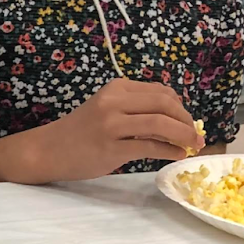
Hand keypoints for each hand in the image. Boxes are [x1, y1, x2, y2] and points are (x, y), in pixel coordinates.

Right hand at [17, 79, 203, 182]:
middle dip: (187, 120)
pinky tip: (176, 155)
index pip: (161, 92)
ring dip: (184, 135)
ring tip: (193, 146)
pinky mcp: (112, 147)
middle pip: (165, 104)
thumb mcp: (106, 109)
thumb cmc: (79, 132)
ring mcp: (112, 124)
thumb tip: (176, 119)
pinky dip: (170, 151)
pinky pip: (151, 146)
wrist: (48, 149)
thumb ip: (135, 109)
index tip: (188, 122)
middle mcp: (114, 101)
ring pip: (161, 123)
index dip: (182, 107)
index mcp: (115, 88)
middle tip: (196, 136)